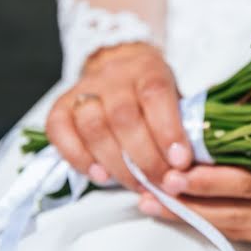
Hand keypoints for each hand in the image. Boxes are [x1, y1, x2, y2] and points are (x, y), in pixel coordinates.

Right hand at [46, 42, 191, 189]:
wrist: (118, 65)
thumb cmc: (152, 92)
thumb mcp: (176, 96)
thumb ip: (183, 125)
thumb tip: (190, 167)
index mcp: (148, 69)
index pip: (155, 95)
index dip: (168, 131)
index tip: (180, 162)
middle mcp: (114, 77)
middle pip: (123, 117)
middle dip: (144, 158)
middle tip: (160, 183)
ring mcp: (84, 90)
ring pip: (93, 127)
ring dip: (116, 164)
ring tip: (135, 185)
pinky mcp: (60, 107)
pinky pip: (60, 132)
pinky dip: (79, 158)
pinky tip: (101, 175)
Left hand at [138, 165, 250, 242]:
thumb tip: (219, 99)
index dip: (214, 180)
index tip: (180, 169)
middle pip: (242, 207)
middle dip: (196, 199)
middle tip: (161, 186)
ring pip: (238, 225)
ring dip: (192, 216)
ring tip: (153, 203)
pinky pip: (242, 233)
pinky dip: (208, 225)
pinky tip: (177, 214)